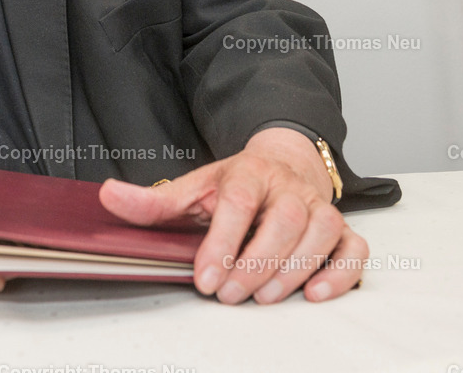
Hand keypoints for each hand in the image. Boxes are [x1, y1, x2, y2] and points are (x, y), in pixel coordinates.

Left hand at [98, 128, 367, 303]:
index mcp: (248, 172)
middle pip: (281, 222)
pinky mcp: (343, 230)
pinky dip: (341, 273)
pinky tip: (316, 294)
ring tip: (262, 298)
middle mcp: (288, 188)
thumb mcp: (192, 187)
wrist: (282, 164)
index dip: (222, 241)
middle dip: (255, 263)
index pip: (237, 202)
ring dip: (292, 271)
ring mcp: (319, 208)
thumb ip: (152, 201)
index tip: (205, 277)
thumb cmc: (235, 185)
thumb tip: (108, 196)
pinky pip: (354, 250)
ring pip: (318, 235)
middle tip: (230, 295)